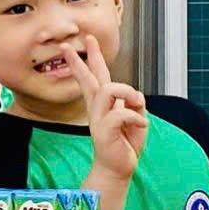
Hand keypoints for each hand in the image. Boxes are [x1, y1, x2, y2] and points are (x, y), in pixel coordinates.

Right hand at [66, 37, 147, 182]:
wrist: (118, 167)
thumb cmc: (125, 143)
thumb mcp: (137, 116)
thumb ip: (134, 102)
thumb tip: (133, 95)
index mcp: (103, 103)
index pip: (95, 76)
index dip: (89, 58)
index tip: (83, 41)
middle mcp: (97, 108)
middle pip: (89, 78)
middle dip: (79, 60)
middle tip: (67, 45)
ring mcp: (98, 118)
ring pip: (110, 89)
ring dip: (129, 93)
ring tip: (138, 106)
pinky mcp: (103, 129)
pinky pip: (122, 113)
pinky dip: (137, 117)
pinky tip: (142, 125)